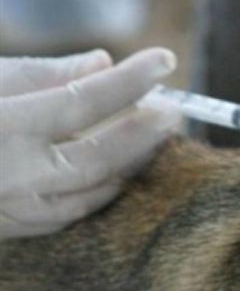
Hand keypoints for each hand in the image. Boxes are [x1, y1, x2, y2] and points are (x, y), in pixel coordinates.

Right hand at [0, 48, 180, 238]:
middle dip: (143, 134)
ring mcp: (11, 210)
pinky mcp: (8, 230)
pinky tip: (118, 171)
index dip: (130, 80)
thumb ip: (44, 73)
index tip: (165, 60)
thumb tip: (103, 62)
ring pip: (91, 195)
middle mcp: (11, 176)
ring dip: (129, 166)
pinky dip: (99, 191)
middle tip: (173, 111)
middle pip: (99, 158)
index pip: (83, 101)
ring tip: (153, 139)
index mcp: (2, 127)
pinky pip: (68, 215)